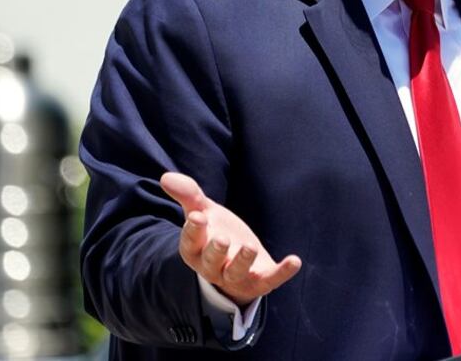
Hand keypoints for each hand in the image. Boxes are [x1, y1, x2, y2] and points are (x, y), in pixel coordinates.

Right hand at [160, 172, 301, 306]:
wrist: (237, 262)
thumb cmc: (216, 233)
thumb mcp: (204, 212)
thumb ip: (189, 196)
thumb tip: (166, 177)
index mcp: (196, 250)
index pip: (190, 243)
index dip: (193, 231)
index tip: (198, 216)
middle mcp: (213, 267)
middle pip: (211, 263)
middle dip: (216, 251)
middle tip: (222, 238)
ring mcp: (236, 277)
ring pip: (236, 273)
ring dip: (243, 261)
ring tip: (250, 247)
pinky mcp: (259, 282)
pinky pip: (270, 280)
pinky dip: (282, 272)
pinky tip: (294, 261)